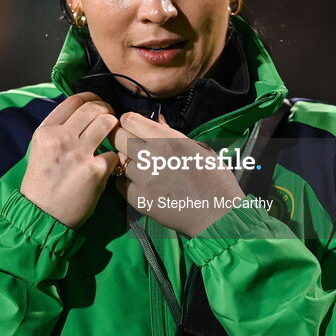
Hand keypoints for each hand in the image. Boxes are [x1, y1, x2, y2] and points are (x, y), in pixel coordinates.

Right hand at [20, 92, 119, 228]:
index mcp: (46, 131)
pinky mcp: (95, 170)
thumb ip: (58, 130)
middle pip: (94, 108)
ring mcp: (79, 153)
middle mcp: (61, 138)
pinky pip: (113, 153)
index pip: (74, 100)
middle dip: (106, 110)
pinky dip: (113, 158)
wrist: (42, 215)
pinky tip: (108, 165)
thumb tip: (81, 115)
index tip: (98, 103)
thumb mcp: (40, 150)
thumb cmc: (42, 183)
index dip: (91, 98)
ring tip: (113, 136)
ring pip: (108, 123)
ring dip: (114, 127)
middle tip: (110, 118)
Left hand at [109, 112, 244, 236]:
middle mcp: (151, 156)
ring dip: (127, 162)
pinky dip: (128, 183)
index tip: (132, 128)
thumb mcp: (199, 148)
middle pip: (118, 137)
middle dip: (122, 139)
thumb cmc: (214, 179)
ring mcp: (143, 178)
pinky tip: (142, 184)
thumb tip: (157, 120)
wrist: (218, 215)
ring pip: (119, 161)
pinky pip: (121, 184)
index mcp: (167, 140)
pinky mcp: (138, 199)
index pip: (129, 120)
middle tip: (132, 146)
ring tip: (143, 168)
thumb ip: (172, 134)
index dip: (129, 122)